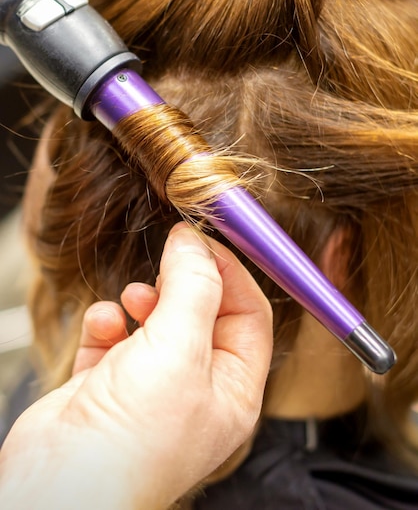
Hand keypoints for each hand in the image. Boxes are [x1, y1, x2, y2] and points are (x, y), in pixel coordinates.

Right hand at [0, 223, 271, 509]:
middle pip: (201, 313)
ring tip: (131, 300)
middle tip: (168, 260)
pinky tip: (102, 325)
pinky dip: (107, 322)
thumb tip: (195, 240)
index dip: (231, 272)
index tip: (205, 238)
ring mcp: (150, 386)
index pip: (249, 315)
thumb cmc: (133, 441)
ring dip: (142, 300)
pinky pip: (115, 336)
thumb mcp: (180, 351)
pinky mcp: (108, 384)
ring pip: (156, 321)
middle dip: (183, 284)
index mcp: (232, 389)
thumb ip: (194, 288)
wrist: (60, 485)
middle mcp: (194, 387)